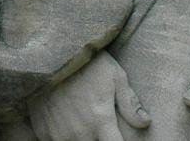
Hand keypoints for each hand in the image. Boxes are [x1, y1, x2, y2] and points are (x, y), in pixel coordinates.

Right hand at [29, 51, 149, 140]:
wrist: (48, 55)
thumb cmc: (86, 63)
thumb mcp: (114, 76)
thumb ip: (130, 103)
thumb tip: (145, 122)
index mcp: (101, 120)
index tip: (118, 136)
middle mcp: (81, 133)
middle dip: (99, 136)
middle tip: (96, 116)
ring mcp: (60, 135)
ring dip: (82, 135)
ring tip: (80, 115)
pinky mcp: (44, 133)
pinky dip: (63, 134)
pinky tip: (64, 116)